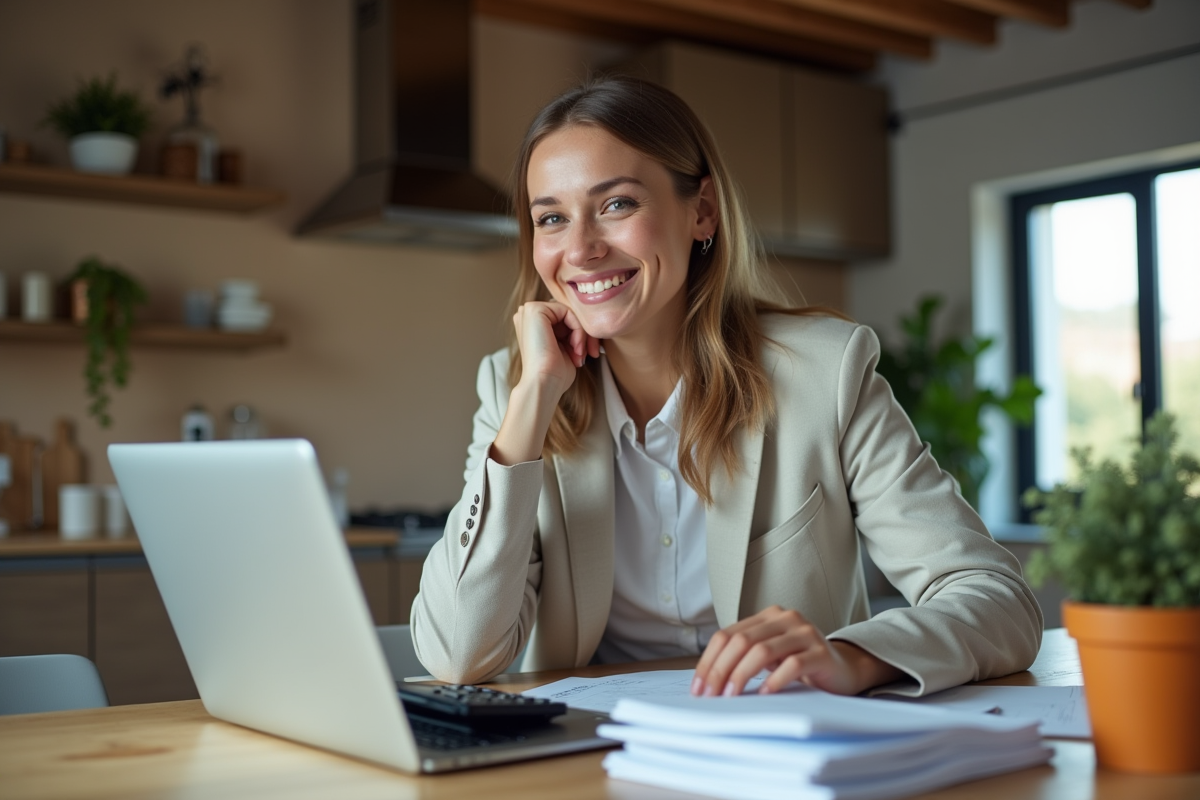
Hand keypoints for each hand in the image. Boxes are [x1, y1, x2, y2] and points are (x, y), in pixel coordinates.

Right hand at [491, 301, 601, 465]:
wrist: (544, 384)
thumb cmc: (555, 373)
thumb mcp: (566, 347)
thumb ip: (570, 330)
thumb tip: (588, 322)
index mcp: (531, 323)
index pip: (565, 317)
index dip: (580, 333)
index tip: (588, 353)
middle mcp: (527, 314)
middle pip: (568, 313)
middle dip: (583, 333)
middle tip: (589, 353)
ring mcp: (529, 310)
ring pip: (570, 312)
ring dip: (581, 333)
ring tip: (580, 354)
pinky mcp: (535, 310)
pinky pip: (568, 311)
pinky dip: (578, 330)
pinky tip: (576, 348)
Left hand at [690, 606, 903, 697]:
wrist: (843, 670)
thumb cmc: (800, 665)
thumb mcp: (769, 656)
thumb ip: (744, 656)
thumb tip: (707, 681)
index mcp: (767, 616)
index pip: (727, 634)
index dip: (708, 661)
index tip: (698, 688)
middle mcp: (785, 618)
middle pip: (741, 641)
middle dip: (720, 670)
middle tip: (710, 695)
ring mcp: (805, 633)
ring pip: (763, 650)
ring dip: (741, 675)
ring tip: (731, 696)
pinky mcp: (821, 652)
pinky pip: (792, 665)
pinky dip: (774, 680)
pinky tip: (764, 693)